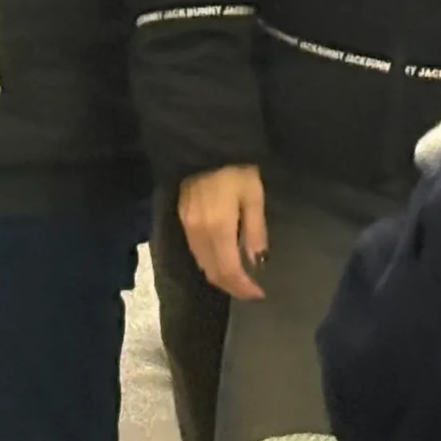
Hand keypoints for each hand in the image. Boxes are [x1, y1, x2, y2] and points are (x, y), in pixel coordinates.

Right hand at [180, 165, 268, 300]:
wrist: (205, 146)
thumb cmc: (237, 169)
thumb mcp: (254, 196)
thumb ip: (255, 230)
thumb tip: (256, 260)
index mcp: (219, 227)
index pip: (229, 269)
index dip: (243, 287)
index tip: (258, 294)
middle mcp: (199, 232)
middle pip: (213, 271)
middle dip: (232, 286)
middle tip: (250, 292)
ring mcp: (187, 227)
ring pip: (202, 264)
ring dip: (220, 277)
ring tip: (239, 280)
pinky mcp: (182, 220)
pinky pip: (196, 252)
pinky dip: (210, 263)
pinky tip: (222, 261)